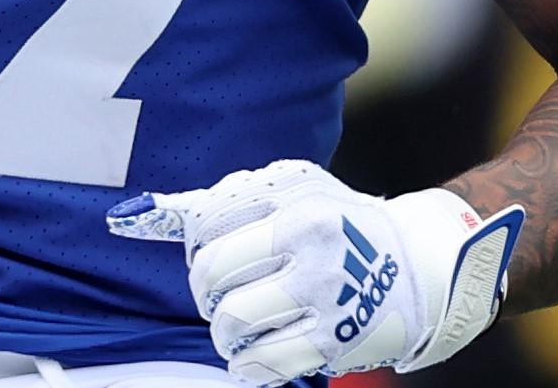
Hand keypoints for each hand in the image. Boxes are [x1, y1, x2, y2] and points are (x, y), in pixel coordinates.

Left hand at [110, 159, 521, 382]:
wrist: (423, 266)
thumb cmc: (343, 224)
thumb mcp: (293, 192)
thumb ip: (222, 200)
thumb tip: (135, 214)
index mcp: (298, 203)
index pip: (207, 226)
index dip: (198, 248)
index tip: (214, 255)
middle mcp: (312, 246)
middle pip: (212, 275)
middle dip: (204, 292)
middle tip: (218, 295)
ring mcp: (326, 296)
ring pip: (232, 322)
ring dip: (223, 331)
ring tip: (237, 326)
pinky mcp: (336, 341)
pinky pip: (264, 364)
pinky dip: (247, 365)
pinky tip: (256, 355)